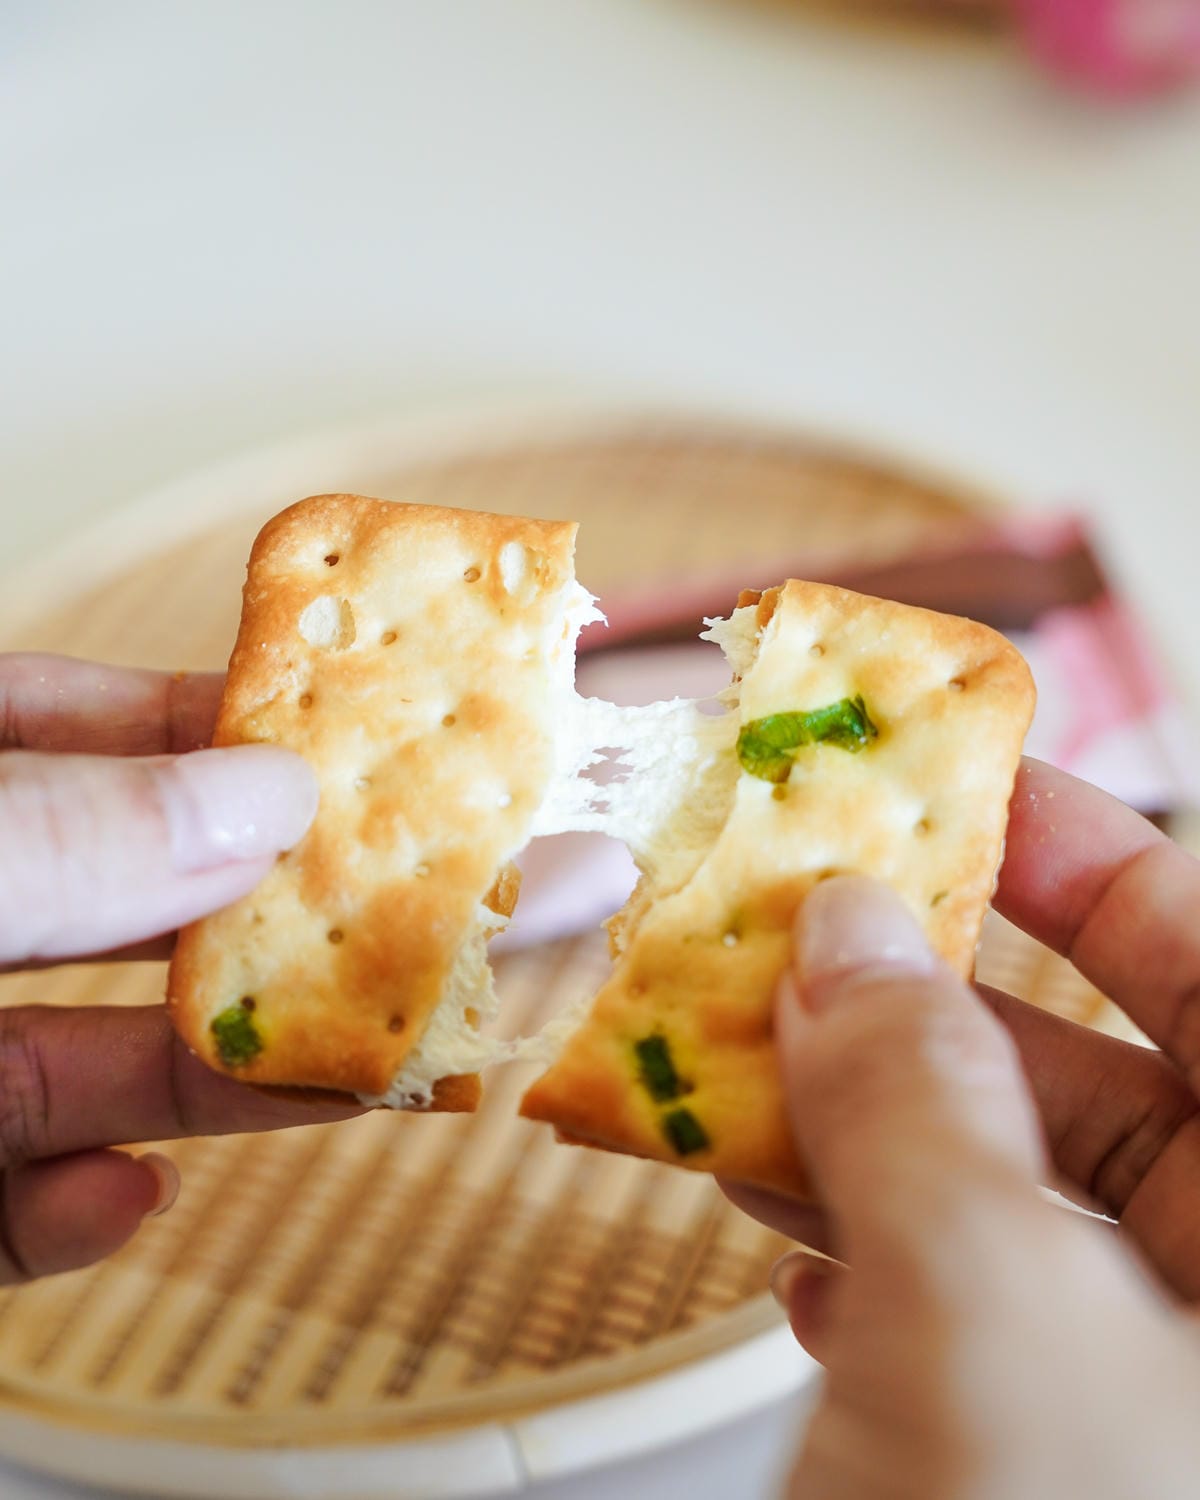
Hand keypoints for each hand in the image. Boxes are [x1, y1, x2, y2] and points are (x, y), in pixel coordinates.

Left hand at [0, 654, 356, 1282]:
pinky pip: (7, 1208)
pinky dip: (69, 1214)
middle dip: (275, 909)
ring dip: (225, 1078)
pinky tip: (123, 1196)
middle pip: (125, 903)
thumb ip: (57, 837)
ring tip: (367, 1069)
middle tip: (440, 901)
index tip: (353, 736)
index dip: (213, 725)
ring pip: (93, 1060)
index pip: (73, 727)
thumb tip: (265, 797)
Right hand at [725, 759, 1199, 1497]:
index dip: (1098, 863)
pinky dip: (870, 1269)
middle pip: (1097, 1084)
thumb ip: (918, 1104)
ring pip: (1005, 1199)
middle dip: (932, 1009)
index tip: (969, 791)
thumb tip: (853, 945)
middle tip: (808, 940)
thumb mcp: (990, 1320)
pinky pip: (963, 1316)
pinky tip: (805, 1269)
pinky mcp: (1049, 1465)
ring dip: (864, 1134)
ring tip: (749, 1082)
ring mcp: (1147, 1399)